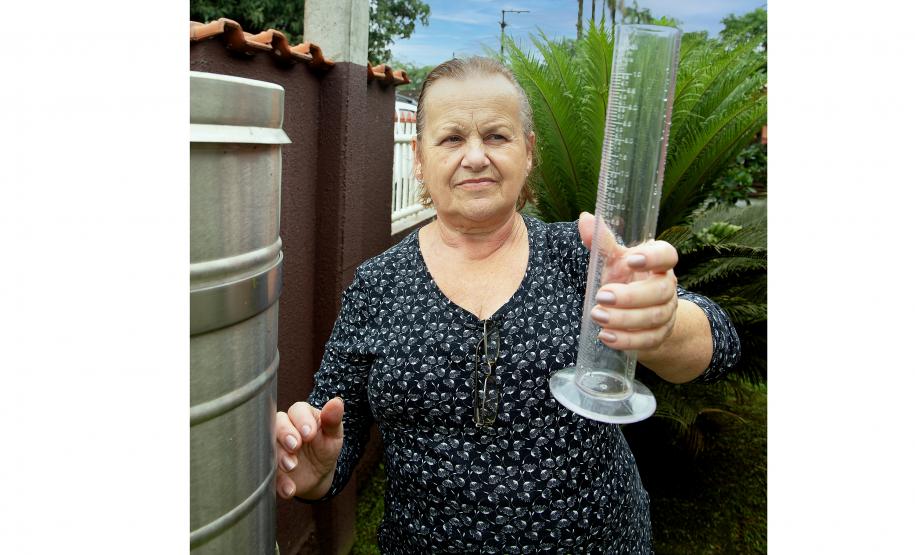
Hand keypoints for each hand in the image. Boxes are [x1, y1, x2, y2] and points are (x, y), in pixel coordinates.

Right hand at [274, 397, 344, 500]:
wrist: (319, 474)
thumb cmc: (325, 447)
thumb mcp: (333, 435)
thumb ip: (333, 420)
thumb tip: (337, 402)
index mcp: (302, 415)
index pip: (298, 410)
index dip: (302, 420)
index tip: (310, 433)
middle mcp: (284, 427)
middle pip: (278, 423)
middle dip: (285, 434)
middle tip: (295, 446)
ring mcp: (275, 446)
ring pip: (270, 446)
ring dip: (280, 456)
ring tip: (292, 466)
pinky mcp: (271, 466)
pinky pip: (271, 473)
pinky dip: (279, 482)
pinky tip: (289, 489)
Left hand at [578, 212, 678, 351]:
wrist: (640, 315)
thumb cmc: (625, 280)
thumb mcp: (613, 261)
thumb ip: (601, 242)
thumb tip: (585, 218)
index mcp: (658, 264)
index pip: (668, 256)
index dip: (654, 258)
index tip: (631, 259)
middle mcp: (666, 287)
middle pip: (660, 291)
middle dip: (630, 296)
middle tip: (601, 296)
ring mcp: (666, 313)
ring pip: (654, 318)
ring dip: (624, 319)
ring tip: (598, 316)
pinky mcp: (659, 336)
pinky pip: (648, 340)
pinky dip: (627, 340)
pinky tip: (606, 336)